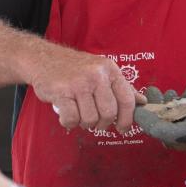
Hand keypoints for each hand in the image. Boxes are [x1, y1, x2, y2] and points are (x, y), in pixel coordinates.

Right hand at [29, 47, 144, 132]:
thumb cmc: (73, 68)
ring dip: (84, 123)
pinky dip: (69, 122)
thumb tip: (142, 102)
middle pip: (109, 113)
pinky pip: (72, 119)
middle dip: (102, 123)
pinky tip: (66, 115)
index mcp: (109, 69)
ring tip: (78, 114)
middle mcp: (96, 75)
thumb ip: (120, 88)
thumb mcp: (100, 71)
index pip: (127, 100)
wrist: (43, 58)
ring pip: (90, 119)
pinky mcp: (62, 92)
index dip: (127, 119)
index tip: (122, 128)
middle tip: (95, 122)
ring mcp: (78, 83)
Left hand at [133, 72, 185, 151]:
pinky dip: (157, 113)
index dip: (153, 123)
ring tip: (155, 91)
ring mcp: (184, 141)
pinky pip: (162, 126)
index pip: (173, 134)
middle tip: (146, 94)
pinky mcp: (178, 136)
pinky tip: (160, 97)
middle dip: (150, 113)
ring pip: (160, 129)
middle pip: (162, 133)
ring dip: (153, 111)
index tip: (140, 110)